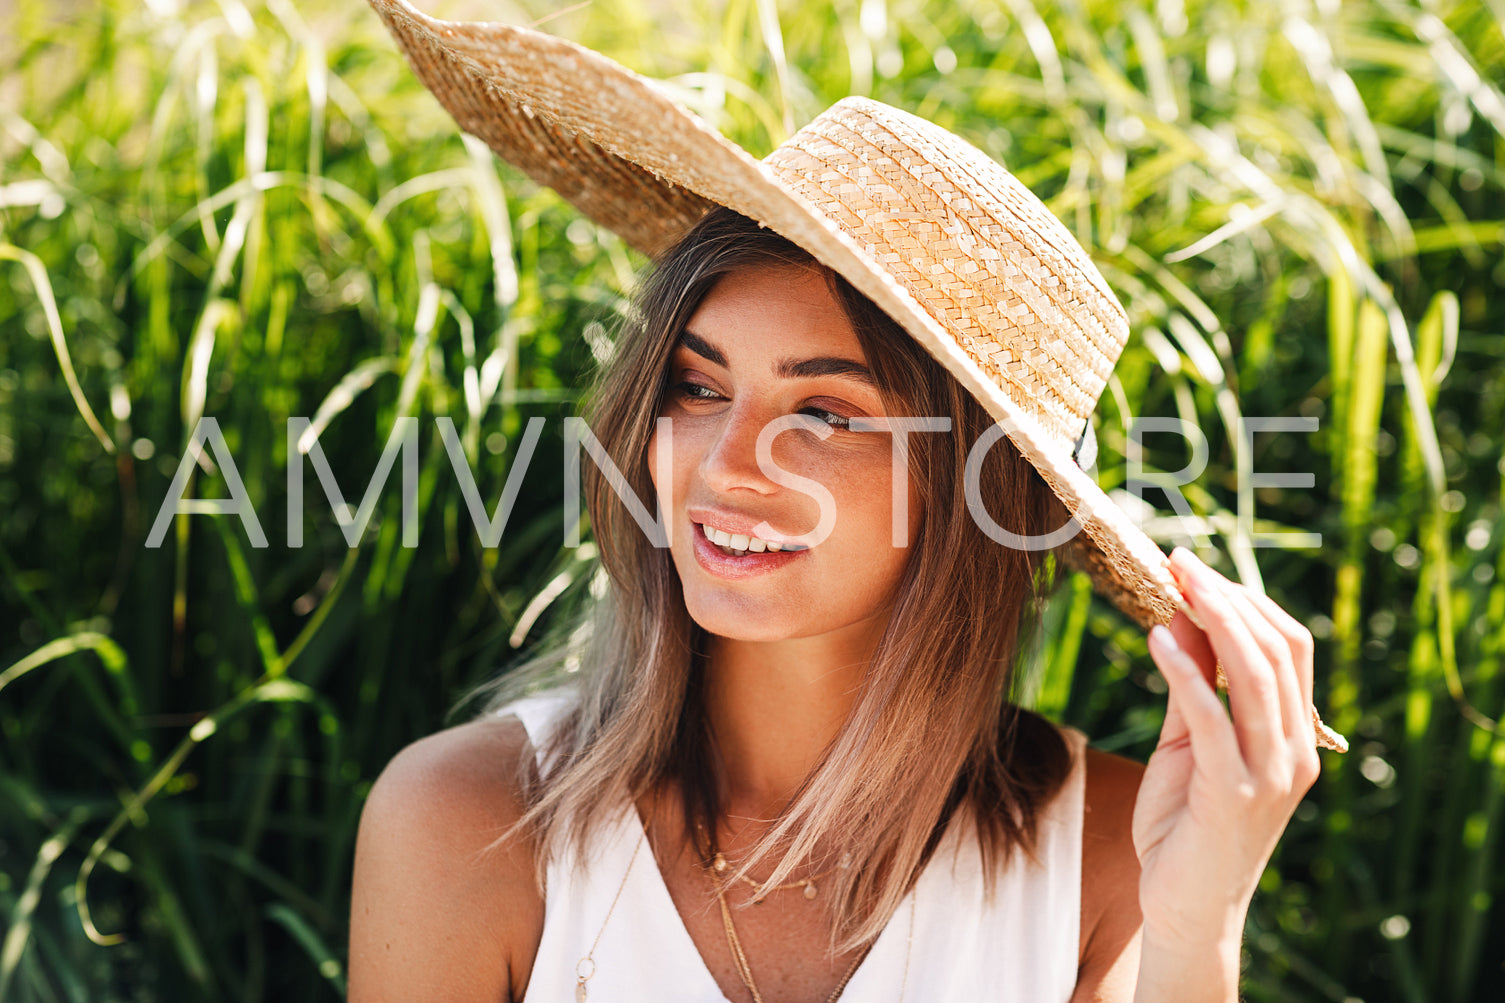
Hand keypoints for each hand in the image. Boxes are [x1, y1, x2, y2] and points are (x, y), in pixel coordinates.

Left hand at [1132, 547, 1321, 969]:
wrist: (1183, 908)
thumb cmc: (1184, 825)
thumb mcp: (1187, 743)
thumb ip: (1190, 685)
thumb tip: (1178, 615)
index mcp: (1291, 735)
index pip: (1288, 647)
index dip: (1246, 600)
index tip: (1196, 568)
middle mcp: (1293, 751)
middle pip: (1277, 651)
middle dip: (1229, 598)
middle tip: (1180, 562)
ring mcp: (1269, 774)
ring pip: (1256, 677)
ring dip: (1214, 621)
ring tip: (1174, 583)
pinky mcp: (1232, 794)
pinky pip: (1214, 721)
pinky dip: (1188, 675)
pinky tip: (1158, 641)